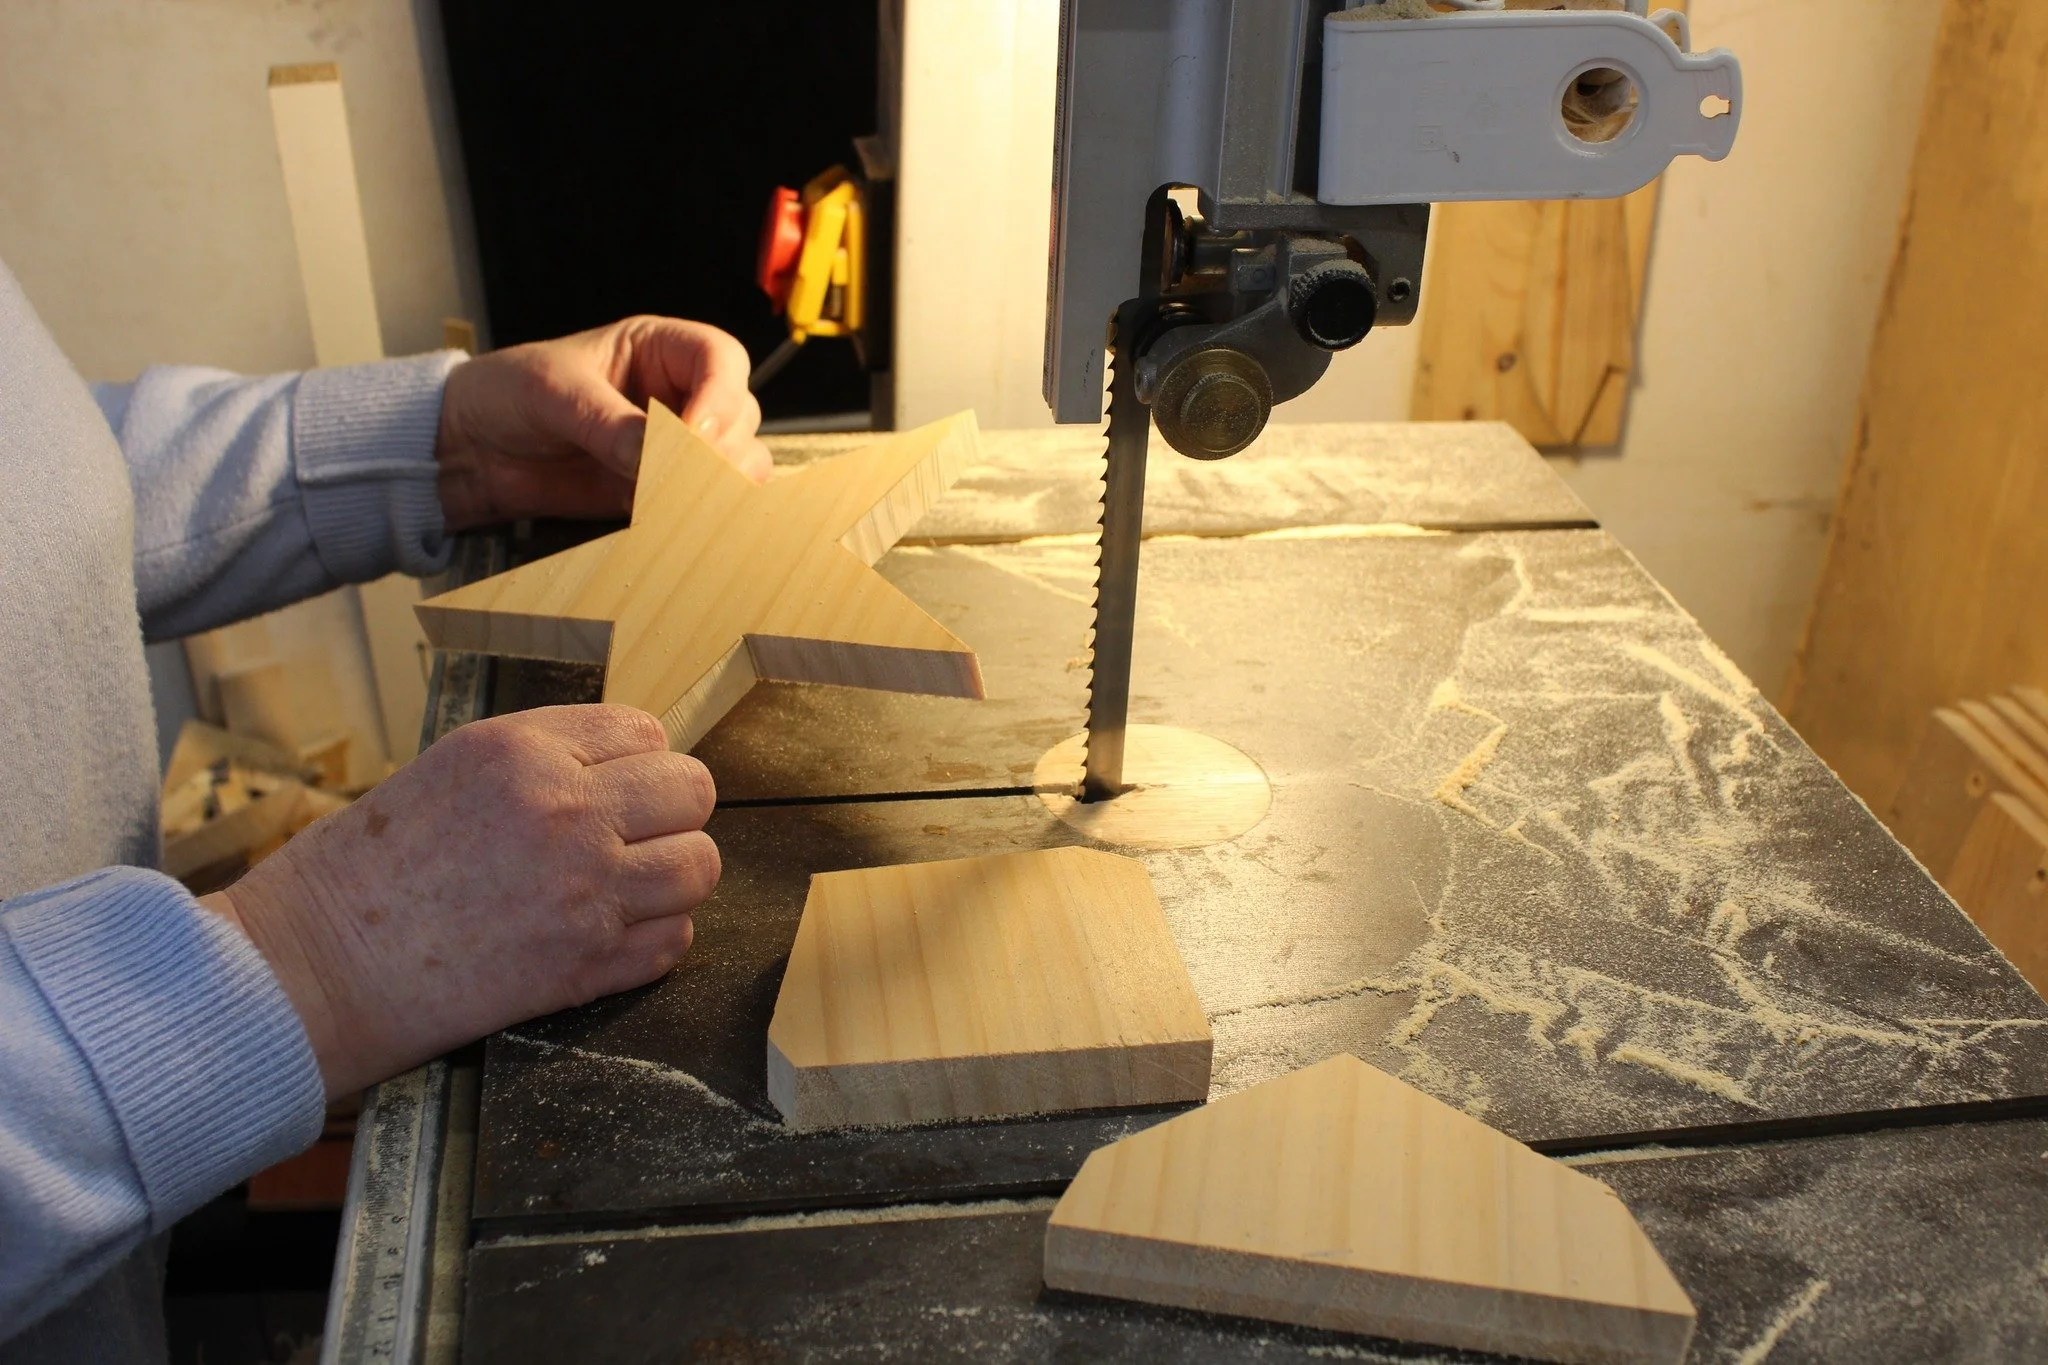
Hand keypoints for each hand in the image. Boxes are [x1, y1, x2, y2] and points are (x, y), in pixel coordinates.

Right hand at [201, 705, 718, 1097]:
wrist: (315, 967)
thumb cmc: (364, 871)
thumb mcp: (449, 770)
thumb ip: (541, 760)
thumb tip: (622, 766)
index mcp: (524, 751)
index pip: (648, 732)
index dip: (639, 762)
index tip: (621, 787)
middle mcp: (566, 812)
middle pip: (691, 792)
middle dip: (670, 813)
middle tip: (634, 837)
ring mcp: (585, 891)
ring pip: (698, 866)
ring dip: (672, 877)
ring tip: (627, 887)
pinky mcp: (586, 965)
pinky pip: (673, 940)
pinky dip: (654, 939)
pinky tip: (609, 936)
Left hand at [435, 315, 772, 531]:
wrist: (468, 450)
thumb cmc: (506, 394)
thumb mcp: (553, 394)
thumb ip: (607, 423)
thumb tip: (658, 456)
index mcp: (658, 348)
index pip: (720, 358)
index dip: (719, 396)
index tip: (694, 435)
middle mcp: (676, 392)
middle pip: (738, 413)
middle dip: (721, 447)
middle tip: (688, 478)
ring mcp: (672, 444)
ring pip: (734, 461)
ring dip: (718, 484)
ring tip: (678, 502)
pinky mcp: (658, 490)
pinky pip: (698, 501)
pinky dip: (696, 513)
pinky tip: (669, 521)